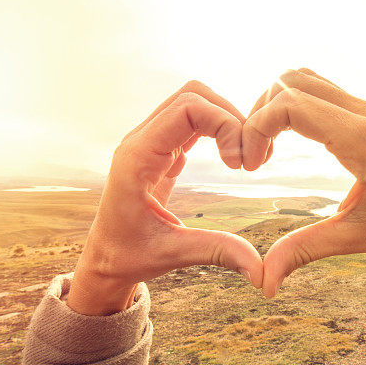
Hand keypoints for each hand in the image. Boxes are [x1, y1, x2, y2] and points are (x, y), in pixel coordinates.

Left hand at [68, 81, 263, 314]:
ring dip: (226, 120)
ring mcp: (150, 141)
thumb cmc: (129, 256)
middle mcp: (141, 141)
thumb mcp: (173, 254)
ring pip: (194, 102)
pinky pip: (192, 120)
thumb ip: (216, 252)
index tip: (240, 165)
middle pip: (193, 95)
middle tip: (249, 159)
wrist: (105, 259)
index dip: (224, 124)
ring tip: (245, 158)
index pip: (187, 108)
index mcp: (137, 157)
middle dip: (230, 117)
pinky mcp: (161, 149)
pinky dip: (218, 129)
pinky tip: (232, 158)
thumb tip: (260, 269)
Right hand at [242, 69, 365, 296]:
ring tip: (265, 148)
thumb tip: (262, 283)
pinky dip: (289, 103)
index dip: (257, 127)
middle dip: (258, 116)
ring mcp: (365, 105)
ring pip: (299, 78)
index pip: (293, 104)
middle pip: (289, 84)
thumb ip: (302, 252)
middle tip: (254, 159)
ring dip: (272, 107)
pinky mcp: (362, 107)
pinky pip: (314, 86)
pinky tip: (284, 138)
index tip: (251, 166)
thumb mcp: (349, 239)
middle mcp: (365, 114)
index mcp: (363, 143)